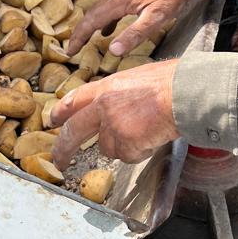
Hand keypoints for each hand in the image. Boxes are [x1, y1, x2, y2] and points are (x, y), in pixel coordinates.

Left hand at [51, 61, 178, 169]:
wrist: (184, 94)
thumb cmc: (172, 83)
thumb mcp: (138, 78)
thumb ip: (121, 94)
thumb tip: (115, 108)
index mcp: (107, 87)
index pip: (76, 98)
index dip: (62, 110)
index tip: (53, 120)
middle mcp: (104, 106)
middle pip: (75, 131)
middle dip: (64, 148)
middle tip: (59, 160)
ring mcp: (113, 126)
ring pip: (109, 148)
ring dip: (125, 146)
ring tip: (147, 131)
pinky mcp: (125, 143)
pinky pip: (129, 156)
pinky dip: (140, 152)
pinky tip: (153, 137)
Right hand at [65, 0, 198, 57]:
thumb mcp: (156, 17)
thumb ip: (134, 34)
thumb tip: (112, 50)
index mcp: (120, 1)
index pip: (92, 21)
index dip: (79, 37)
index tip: (70, 51)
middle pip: (92, 14)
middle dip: (80, 32)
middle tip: (72, 48)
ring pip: (101, 10)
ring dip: (91, 25)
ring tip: (85, 40)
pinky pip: (112, 7)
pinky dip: (105, 20)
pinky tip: (108, 30)